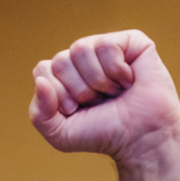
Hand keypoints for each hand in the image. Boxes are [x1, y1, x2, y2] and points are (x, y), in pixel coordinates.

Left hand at [29, 30, 179, 162]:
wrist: (140, 138)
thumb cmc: (101, 134)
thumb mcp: (60, 134)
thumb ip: (39, 113)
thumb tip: (41, 81)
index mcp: (62, 76)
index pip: (42, 70)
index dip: (58, 94)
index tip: (76, 110)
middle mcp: (81, 58)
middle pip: (60, 60)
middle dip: (78, 89)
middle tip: (98, 101)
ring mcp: (105, 48)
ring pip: (80, 48)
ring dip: (97, 80)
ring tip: (113, 91)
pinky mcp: (131, 41)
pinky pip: (106, 45)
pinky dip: (116, 70)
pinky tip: (128, 80)